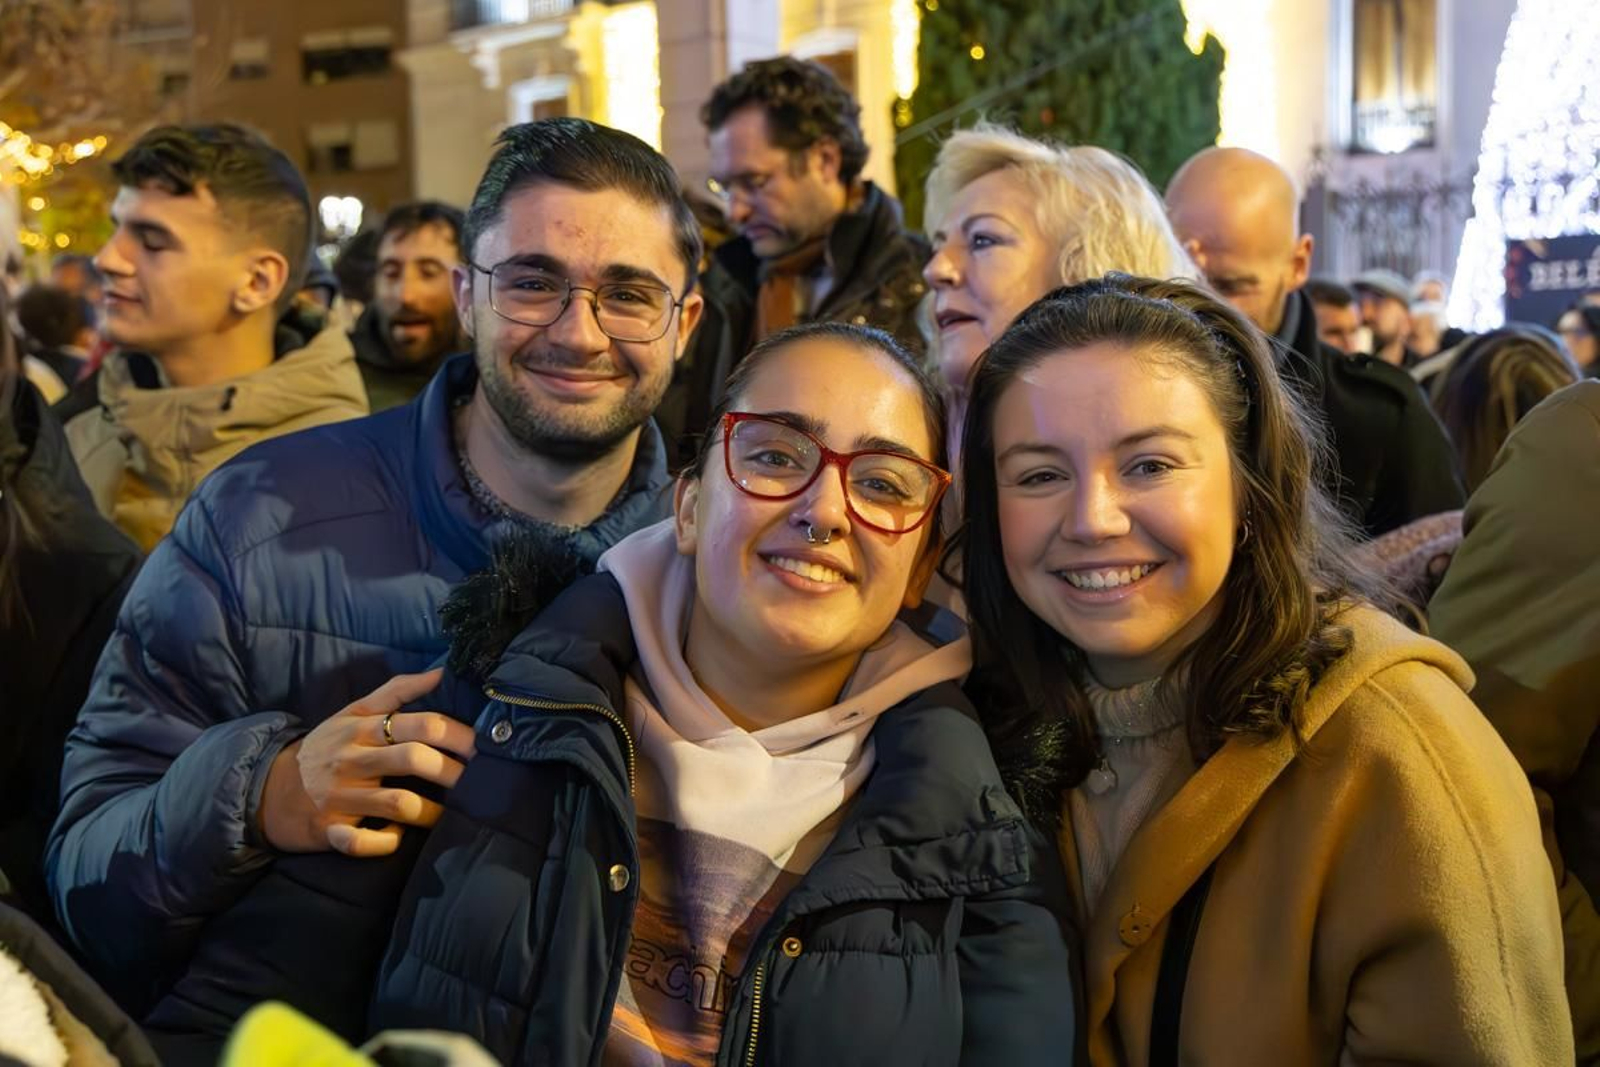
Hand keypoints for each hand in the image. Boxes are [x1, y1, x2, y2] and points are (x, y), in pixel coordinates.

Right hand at [259, 669, 475, 856]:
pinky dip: (385, 843)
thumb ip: (396, 691)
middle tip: (474, 781)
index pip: (420, 723)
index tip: (481, 746)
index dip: (458, 734)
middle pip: (413, 759)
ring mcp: (340, 797)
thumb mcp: (353, 713)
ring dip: (430, 812)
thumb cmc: (326, 748)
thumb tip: (441, 671)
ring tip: (445, 814)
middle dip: (452, 771)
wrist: (269, 788)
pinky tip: (398, 837)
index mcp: (362, 728)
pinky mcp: (329, 830)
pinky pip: (362, 842)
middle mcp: (352, 760)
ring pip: (397, 802)